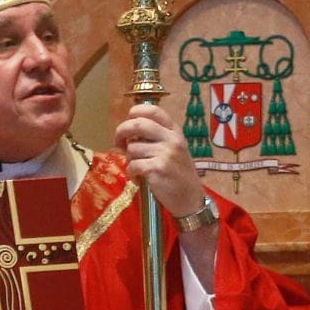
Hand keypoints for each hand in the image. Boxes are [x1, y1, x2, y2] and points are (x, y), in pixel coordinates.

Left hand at [115, 101, 206, 221]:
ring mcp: (166, 153)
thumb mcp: (174, 149)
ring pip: (132, 148)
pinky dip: (131, 174)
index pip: (152, 110)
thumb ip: (156, 137)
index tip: (128, 123)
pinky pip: (133, 165)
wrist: (191, 199)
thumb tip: (128, 131)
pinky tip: (138, 179)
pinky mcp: (158, 169)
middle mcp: (172, 139)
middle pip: (137, 124)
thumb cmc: (179, 175)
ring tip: (138, 168)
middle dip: (121, 132)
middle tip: (118, 143)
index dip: (134, 113)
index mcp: (175, 131)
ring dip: (129, 159)